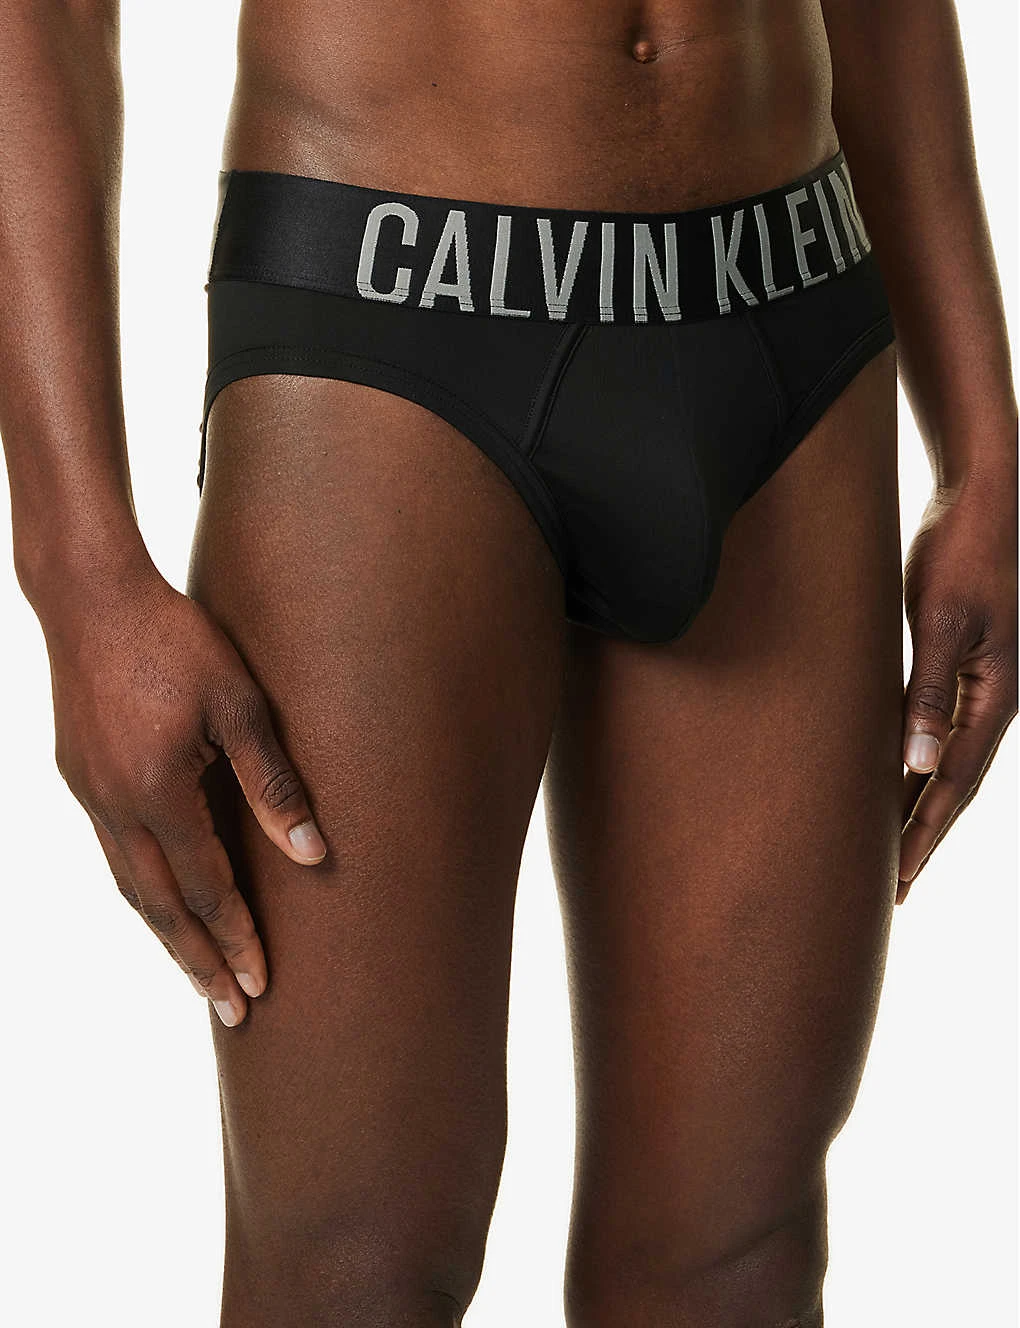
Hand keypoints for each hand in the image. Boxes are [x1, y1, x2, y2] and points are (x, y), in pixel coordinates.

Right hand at [42, 559, 327, 1024]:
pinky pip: (113, 852)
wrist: (91, 595)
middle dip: (198, 962)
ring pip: (130, 886)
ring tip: (196, 972)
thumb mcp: (241, 704)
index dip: (236, 941)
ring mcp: (90, 794)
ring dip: (166, 934)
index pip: (206, 891)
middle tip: (231, 1012)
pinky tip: (159, 896)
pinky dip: (141, 891)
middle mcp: (117, 807)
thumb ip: (273, 783)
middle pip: (161, 908)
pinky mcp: (80, 775)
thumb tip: (312, 853)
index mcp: (159, 794)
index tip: (259, 989)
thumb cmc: (177, 640)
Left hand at [899, 476, 1016, 901]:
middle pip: (955, 786)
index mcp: (994, 698)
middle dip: (923, 838)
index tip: (896, 882)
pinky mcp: (964, 664)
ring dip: (921, 806)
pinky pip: (942, 731)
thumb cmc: (961, 554)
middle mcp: (994, 700)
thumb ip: (930, 694)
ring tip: (890, 848)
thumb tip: (918, 766)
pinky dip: (919, 763)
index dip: (922, 836)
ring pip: (949, 762)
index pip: (952, 786)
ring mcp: (983, 684)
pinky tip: (895, 776)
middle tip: (892, 890)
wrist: (982, 501)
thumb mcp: (943, 622)